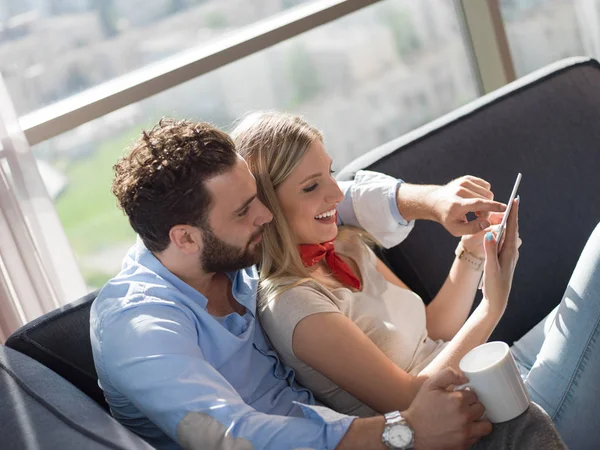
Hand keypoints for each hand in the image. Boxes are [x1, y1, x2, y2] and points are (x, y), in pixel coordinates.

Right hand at [403, 368, 491, 449]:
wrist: (412, 431)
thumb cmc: (421, 408)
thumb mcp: (430, 385)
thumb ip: (448, 374)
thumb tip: (465, 378)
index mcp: (457, 400)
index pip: (474, 394)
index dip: (466, 394)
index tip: (459, 397)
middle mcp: (464, 416)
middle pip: (481, 408)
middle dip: (473, 406)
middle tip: (463, 407)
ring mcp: (465, 432)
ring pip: (486, 425)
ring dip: (479, 420)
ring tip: (469, 418)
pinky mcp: (463, 444)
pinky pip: (477, 437)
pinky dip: (473, 432)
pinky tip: (463, 428)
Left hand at [427, 176, 506, 236]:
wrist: (435, 202)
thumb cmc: (447, 218)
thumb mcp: (456, 229)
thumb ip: (473, 228)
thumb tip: (488, 223)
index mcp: (456, 204)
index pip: (478, 203)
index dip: (492, 206)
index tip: (505, 208)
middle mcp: (459, 191)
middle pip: (485, 198)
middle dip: (487, 209)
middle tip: (479, 216)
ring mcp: (463, 182)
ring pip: (487, 192)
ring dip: (486, 202)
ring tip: (475, 209)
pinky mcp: (466, 178)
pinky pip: (485, 186)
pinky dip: (484, 194)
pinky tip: (475, 200)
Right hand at [481, 198, 519, 312]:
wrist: (497, 300)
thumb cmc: (494, 285)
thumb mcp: (491, 267)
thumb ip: (490, 250)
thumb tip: (490, 233)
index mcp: (509, 251)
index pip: (512, 228)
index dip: (513, 213)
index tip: (515, 199)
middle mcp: (511, 251)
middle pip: (512, 228)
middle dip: (511, 214)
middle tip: (510, 200)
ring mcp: (509, 255)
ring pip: (508, 234)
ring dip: (507, 222)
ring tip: (504, 211)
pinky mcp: (504, 258)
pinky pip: (504, 240)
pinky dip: (502, 231)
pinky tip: (498, 230)